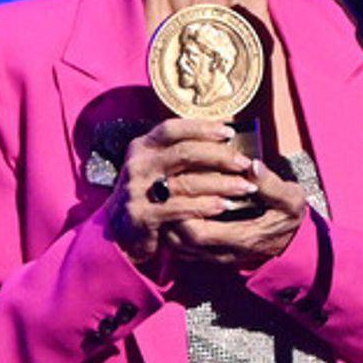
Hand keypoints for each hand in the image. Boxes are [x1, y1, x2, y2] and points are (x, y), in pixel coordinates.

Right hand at [104, 119, 259, 269]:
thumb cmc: (147, 196)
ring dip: (220, 184)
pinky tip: (225, 206)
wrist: (118, 234)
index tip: (229, 131)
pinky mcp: (142, 215)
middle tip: (245, 163)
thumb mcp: (154, 168)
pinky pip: (179, 208)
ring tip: (244, 187)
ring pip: (186, 182)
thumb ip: (178, 152)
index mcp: (142, 147)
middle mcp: (138, 165)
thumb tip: (221, 133)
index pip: (173, 129)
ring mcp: (137, 191)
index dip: (201, 127)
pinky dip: (205, 206)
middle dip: (219, 156)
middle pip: (184, 153)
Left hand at [166, 157, 305, 268]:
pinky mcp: (213, 255)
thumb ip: (271, 185)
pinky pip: (185, 250)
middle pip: (183, 243)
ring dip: (168, 227)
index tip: (177, 189)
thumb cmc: (289, 217)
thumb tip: (252, 165)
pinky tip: (172, 213)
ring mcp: (217, 256)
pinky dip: (174, 233)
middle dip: (169, 219)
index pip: (200, 233)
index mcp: (243, 238)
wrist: (293, 241)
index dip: (184, 214)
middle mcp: (226, 253)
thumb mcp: (291, 199)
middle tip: (163, 192)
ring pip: (180, 248)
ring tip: (164, 201)